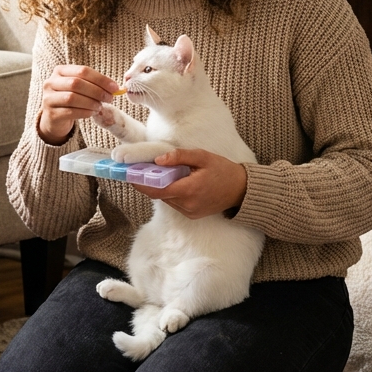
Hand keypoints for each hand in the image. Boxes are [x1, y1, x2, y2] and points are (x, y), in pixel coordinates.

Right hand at [37, 64, 119, 144]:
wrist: (55, 118)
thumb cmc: (71, 99)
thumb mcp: (81, 88)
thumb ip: (95, 85)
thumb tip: (115, 88)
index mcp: (60, 71)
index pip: (82, 71)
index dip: (100, 79)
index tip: (115, 88)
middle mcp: (50, 82)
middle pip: (76, 83)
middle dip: (97, 91)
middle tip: (110, 98)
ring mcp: (48, 98)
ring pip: (72, 98)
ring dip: (90, 102)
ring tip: (100, 106)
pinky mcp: (51, 114)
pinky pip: (70, 112)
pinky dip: (85, 112)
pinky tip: (92, 112)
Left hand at [131, 149, 247, 218]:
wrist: (241, 190)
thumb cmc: (223, 170)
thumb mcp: (202, 157)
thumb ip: (179, 156)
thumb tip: (158, 160)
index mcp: (189, 190)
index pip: (157, 189)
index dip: (141, 182)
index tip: (130, 174)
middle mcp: (187, 204)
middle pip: (159, 194)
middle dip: (149, 182)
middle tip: (141, 169)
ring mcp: (190, 212)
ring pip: (166, 199)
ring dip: (160, 187)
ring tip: (159, 173)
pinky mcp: (192, 215)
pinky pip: (174, 203)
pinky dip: (170, 193)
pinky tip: (174, 182)